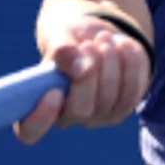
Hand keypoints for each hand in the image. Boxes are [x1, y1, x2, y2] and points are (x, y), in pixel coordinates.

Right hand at [14, 8, 151, 144]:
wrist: (94, 35)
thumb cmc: (68, 39)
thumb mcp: (59, 35)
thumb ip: (62, 49)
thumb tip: (78, 66)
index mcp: (40, 103)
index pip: (31, 130)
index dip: (40, 118)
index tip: (54, 92)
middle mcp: (69, 116)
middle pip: (81, 111)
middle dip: (88, 76)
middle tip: (89, 45)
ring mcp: (99, 115)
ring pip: (110, 99)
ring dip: (110, 64)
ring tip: (104, 37)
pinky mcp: (124, 105)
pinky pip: (133, 91)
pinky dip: (130, 64)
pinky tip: (123, 44)